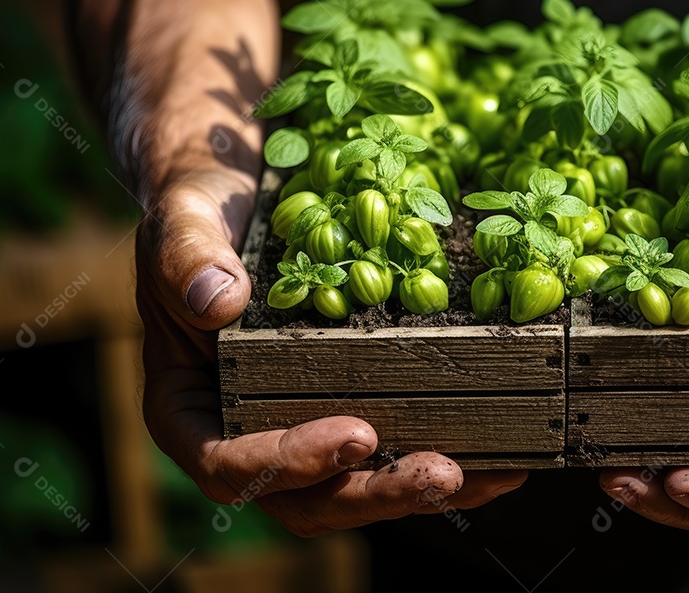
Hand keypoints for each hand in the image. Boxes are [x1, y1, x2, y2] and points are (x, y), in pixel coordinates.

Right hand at [137, 159, 526, 536]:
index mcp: (189, 409)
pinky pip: (395, 448)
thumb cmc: (203, 208)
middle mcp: (246, 431)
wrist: (244, 191)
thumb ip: (187, 257)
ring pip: (357, 486)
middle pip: (305, 497)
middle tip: (442, 471)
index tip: (356, 435)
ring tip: (489, 472)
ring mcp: (302, 425)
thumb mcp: (185, 219)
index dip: (290, 464)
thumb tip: (218, 301)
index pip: (228, 463)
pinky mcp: (352, 405)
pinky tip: (504, 455)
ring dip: (422, 489)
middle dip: (377, 492)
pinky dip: (450, 456)